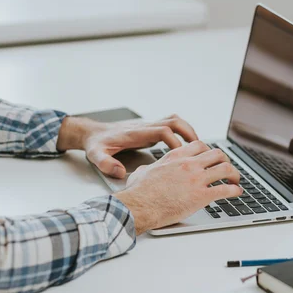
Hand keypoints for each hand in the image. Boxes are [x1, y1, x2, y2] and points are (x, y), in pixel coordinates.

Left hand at [57, 114, 198, 178]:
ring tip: (198, 147)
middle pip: (173, 121)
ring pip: (174, 120)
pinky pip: (170, 126)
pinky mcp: (149, 129)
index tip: (181, 156)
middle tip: (199, 148)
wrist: (93, 133)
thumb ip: (106, 164)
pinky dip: (182, 133)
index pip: (161, 131)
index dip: (174, 142)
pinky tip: (186, 147)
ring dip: (188, 131)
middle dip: (188, 133)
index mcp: (135, 133)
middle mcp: (144, 127)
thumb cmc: (96, 144)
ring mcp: (147, 126)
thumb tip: (120, 172)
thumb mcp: (96, 155)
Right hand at [114, 141, 242, 233]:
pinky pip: (226, 189)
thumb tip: (146, 171)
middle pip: (217, 153)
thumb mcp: (143, 172)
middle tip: (227, 169)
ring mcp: (196, 179)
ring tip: (236, 180)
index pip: (200, 145)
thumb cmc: (138, 192)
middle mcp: (188, 164)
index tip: (212, 158)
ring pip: (226, 168)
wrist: (139, 206)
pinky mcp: (201, 196)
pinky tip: (236, 193)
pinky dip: (235, 190)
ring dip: (235, 174)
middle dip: (226, 160)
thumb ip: (149, 168)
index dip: (209, 151)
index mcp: (175, 157)